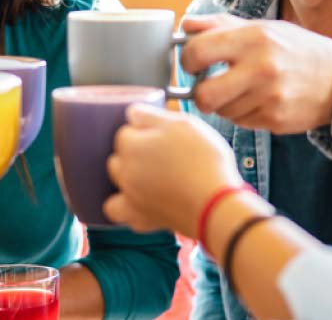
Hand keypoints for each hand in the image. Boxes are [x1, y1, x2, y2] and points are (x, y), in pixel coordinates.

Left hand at [104, 103, 242, 235]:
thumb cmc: (204, 161)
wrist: (215, 205)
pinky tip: (139, 199)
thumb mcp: (183, 124)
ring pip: (116, 180)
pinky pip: (117, 210)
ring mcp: (129, 195)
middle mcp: (124, 170)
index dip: (145, 132)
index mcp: (131, 145)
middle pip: (118, 156)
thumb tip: (132, 112)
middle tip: (161, 156)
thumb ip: (151, 116)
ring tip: (151, 177)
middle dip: (133, 154)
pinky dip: (124, 204)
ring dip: (127, 176)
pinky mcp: (139, 218)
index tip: (162, 137)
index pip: (125, 131)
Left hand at [180, 15, 331, 133]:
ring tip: (241, 91)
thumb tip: (184, 27)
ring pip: (221, 111)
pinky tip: (257, 101)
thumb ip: (220, 26)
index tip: (192, 62)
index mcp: (254, 38)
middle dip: (199, 94)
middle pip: (203, 95)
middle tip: (206, 87)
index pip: (197, 52)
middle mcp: (262, 68)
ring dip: (224, 104)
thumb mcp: (261, 28)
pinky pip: (240, 122)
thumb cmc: (294, 49)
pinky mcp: (276, 120)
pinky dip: (242, 113)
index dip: (187, 60)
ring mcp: (270, 98)